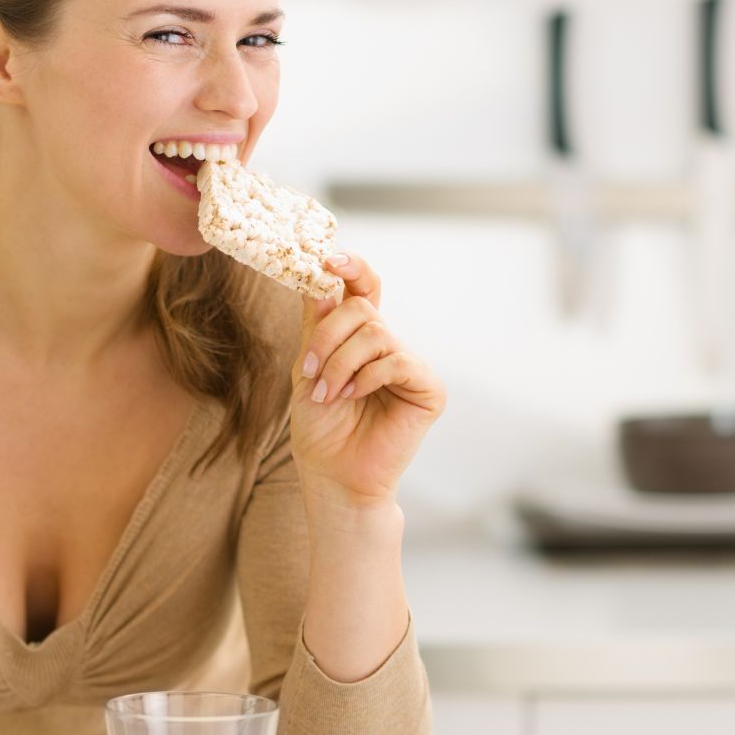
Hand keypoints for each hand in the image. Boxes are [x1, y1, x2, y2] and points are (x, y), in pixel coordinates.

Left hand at [291, 251, 445, 507]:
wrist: (332, 475)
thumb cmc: (319, 427)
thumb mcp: (307, 367)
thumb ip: (315, 326)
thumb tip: (320, 282)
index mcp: (359, 337)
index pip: (362, 289)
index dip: (351, 268)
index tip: (327, 258)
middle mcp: (388, 345)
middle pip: (362, 310)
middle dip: (327, 336)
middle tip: (309, 370)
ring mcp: (409, 365)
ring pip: (375, 334)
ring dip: (340, 364)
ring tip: (326, 394)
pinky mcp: (427, 388)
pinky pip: (396, 361)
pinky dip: (366, 378)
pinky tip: (353, 398)